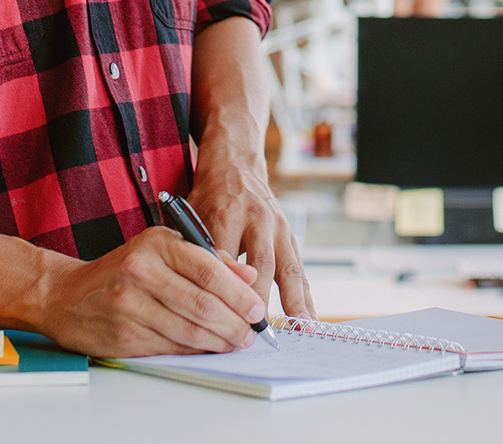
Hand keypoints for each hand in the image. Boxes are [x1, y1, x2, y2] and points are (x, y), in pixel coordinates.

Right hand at [41, 227, 264, 356]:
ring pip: (189, 329)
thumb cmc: (123, 269)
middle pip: (202, 304)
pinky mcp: (123, 335)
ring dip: (219, 341)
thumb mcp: (162, 249)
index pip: (209, 270)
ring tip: (236, 343)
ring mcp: (130, 305)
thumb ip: (208, 258)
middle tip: (251, 332)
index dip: (239, 294)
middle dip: (235, 322)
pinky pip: (170, 346)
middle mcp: (141, 271)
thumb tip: (248, 275)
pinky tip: (209, 348)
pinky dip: (195, 350)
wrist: (65, 294)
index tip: (257, 308)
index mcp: (156, 244)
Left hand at [187, 142, 314, 319]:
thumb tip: (202, 295)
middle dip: (258, 302)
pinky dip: (304, 296)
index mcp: (226, 213)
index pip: (224, 258)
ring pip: (286, 268)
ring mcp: (278, 227)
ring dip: (292, 302)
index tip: (219, 321)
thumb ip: (198, 251)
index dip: (223, 291)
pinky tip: (308, 320)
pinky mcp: (290, 235)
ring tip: (297, 331)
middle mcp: (257, 219)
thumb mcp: (193, 217)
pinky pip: (299, 269)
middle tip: (253, 336)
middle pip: (260, 264)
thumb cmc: (208, 198)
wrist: (236, 166)